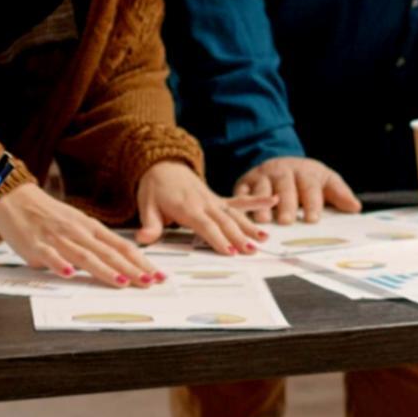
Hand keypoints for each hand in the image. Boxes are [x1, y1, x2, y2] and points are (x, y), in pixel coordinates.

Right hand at [0, 184, 158, 287]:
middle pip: (108, 254)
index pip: (121, 246)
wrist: (15, 198)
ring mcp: (58, 239)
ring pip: (85, 256)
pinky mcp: (36, 245)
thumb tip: (114, 263)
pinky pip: (50, 256)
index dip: (140, 262)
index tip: (156, 275)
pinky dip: (60, 265)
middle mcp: (78, 233)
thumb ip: (94, 243)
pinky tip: (69, 274)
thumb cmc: (47, 214)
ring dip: (104, 270)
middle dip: (131, 270)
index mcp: (90, 228)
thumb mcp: (77, 224)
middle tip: (149, 282)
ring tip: (121, 282)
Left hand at [134, 161, 274, 255]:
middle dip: (238, 237)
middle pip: (224, 222)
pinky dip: (256, 201)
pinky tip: (274, 200)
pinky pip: (238, 201)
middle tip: (251, 251)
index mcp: (187, 207)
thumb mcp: (146, 206)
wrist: (162, 165)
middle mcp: (204, 203)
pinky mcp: (218, 199)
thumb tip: (143, 239)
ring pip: (234, 214)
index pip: (205, 225)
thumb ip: (150, 224)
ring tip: (263, 239)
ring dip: (249, 226)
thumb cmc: (154, 188)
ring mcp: (213, 200)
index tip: (229, 251)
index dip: (217, 238)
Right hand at [234, 156, 361, 223]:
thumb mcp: (325, 181)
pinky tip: (243, 214)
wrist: (279, 163)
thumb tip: (355, 207)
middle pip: (285, 188)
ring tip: (264, 220)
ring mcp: (263, 176)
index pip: (310, 186)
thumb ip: (339, 194)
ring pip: (262, 190)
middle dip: (286, 204)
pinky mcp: (245, 182)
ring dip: (262, 205)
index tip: (312, 218)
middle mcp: (283, 171)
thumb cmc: (306, 179)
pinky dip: (242, 202)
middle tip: (287, 221)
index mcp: (305, 171)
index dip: (311, 202)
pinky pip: (241, 192)